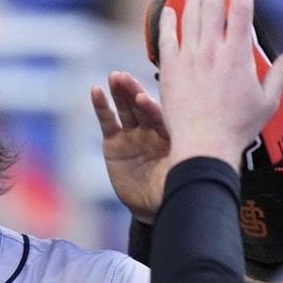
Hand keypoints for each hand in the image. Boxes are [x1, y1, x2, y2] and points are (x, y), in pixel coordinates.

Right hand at [91, 71, 171, 222]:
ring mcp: (132, 134)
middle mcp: (151, 129)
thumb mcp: (176, 174)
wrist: (151, 205)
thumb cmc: (170, 188)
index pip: (159, 116)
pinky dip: (101, 106)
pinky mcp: (114, 142)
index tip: (141, 100)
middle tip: (123, 77)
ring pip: (125, 109)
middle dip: (132, 91)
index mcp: (170, 134)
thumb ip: (177, 159)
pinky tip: (96, 91)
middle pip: (141, 106)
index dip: (149, 108)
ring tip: (113, 77)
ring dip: (118, 92)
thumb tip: (185, 153)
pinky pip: (107, 121)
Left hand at [157, 0, 282, 171]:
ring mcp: (189, 59)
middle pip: (212, 7)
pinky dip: (168, 22)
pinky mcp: (170, 71)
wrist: (204, 146)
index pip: (242, 12)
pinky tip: (169, 9)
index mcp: (238, 55)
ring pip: (189, 18)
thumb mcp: (268, 100)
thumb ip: (282, 71)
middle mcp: (212, 51)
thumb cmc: (239, 127)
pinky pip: (167, 40)